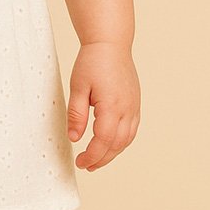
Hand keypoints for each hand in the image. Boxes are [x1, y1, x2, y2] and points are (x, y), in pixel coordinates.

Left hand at [66, 42, 139, 170]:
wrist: (111, 44)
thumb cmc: (93, 62)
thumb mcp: (78, 87)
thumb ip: (76, 114)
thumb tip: (74, 138)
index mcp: (112, 105)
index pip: (104, 140)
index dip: (92, 155)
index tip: (80, 162)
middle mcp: (127, 109)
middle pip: (117, 144)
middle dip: (102, 159)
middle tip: (86, 165)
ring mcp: (134, 106)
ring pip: (127, 139)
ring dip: (112, 153)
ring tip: (96, 159)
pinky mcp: (135, 104)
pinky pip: (132, 130)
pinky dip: (121, 142)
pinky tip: (110, 144)